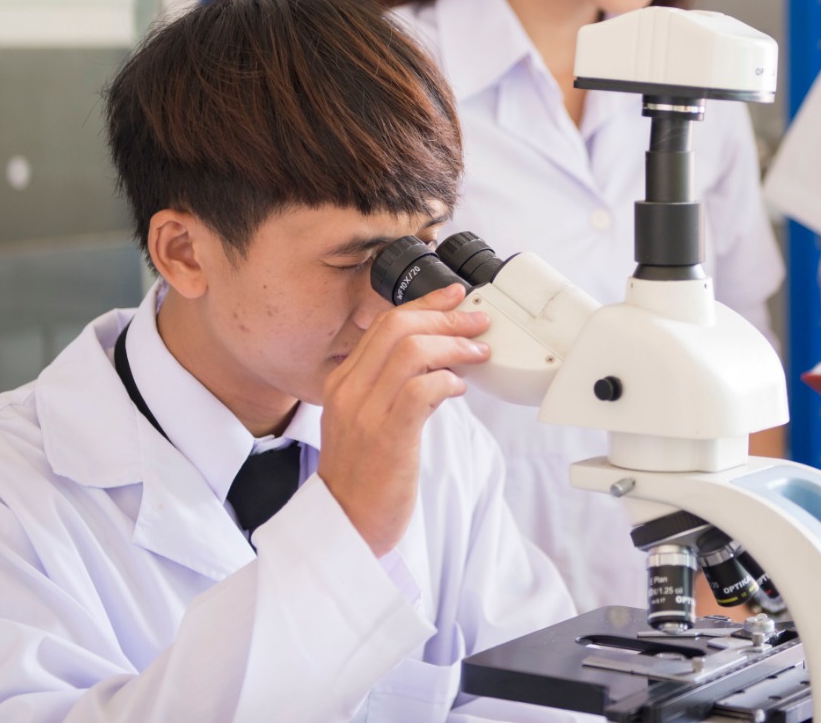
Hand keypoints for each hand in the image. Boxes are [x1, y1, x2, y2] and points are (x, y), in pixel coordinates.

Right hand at [318, 283, 490, 555]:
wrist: (346, 525)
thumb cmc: (364, 476)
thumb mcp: (367, 420)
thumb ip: (392, 388)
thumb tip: (438, 361)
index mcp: (342, 381)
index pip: (384, 324)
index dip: (424, 304)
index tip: (454, 296)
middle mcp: (349, 390)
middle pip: (398, 327)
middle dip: (446, 316)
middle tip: (478, 320)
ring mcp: (365, 412)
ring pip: (412, 351)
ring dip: (454, 345)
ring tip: (478, 353)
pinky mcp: (387, 437)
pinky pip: (421, 389)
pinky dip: (448, 380)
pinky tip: (460, 388)